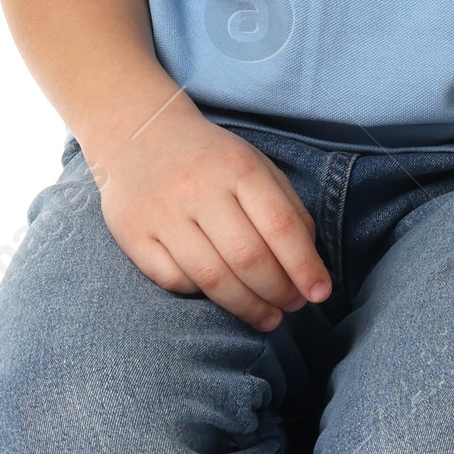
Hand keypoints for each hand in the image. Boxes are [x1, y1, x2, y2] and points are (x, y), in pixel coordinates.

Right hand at [88, 103, 330, 328]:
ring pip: (212, 277)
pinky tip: (219, 295)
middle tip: (293, 307)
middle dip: (278, 291)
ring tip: (268, 318)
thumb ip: (287, 208)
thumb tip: (309, 263)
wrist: (140, 135)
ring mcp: (162, 213)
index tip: (320, 293)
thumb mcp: (256, 166)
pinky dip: (202, 295)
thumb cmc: (212, 159)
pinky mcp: (133, 235)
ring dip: (247, 306)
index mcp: (238, 168)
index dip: (304, 265)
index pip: (280, 225)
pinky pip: (174, 280)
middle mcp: (198, 189)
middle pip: (247, 257)